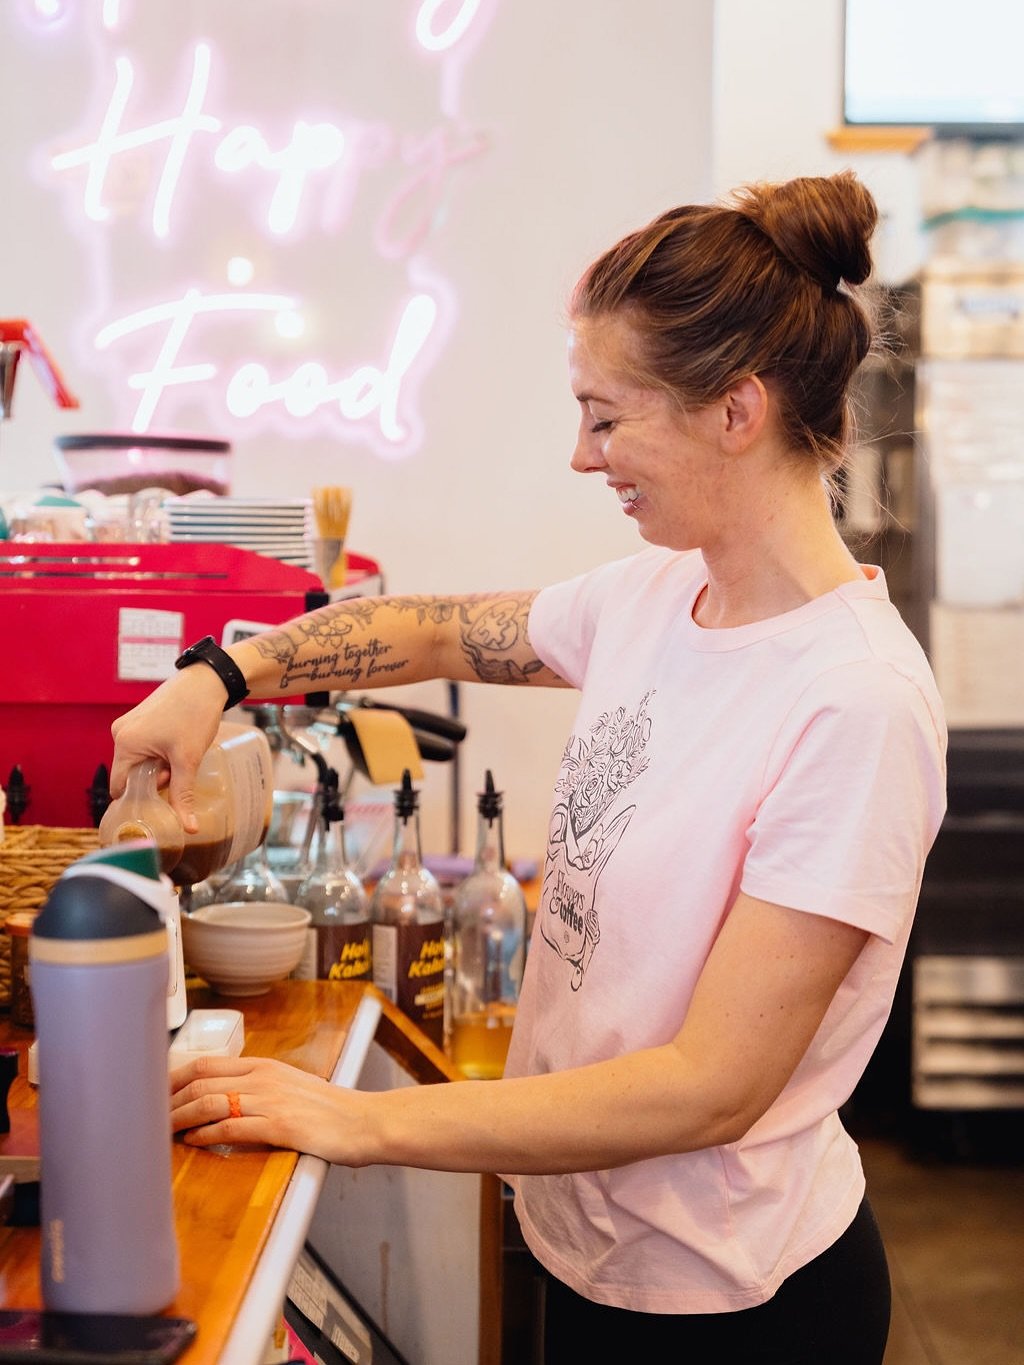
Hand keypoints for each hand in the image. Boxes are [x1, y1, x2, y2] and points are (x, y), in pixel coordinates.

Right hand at [109, 669, 226, 830]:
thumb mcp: (188, 760)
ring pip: (138, 761)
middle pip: (130, 774)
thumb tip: (189, 829)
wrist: (206, 681)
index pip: (119, 786)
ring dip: (157, 765)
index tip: (160, 799)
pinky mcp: (139, 718)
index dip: (139, 797)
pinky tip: (176, 745)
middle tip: (177, 770)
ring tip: (179, 754)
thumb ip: (183, 795)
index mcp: (124, 743)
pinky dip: (157, 752)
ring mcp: (128, 724)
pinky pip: (142, 747)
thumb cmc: (195, 715)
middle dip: (152, 779)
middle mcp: (120, 733)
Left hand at [170, 1054, 370, 1163]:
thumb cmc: (330, 1110)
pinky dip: (206, 1135)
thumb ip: (259, 1088)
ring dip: (180, 1118)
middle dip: (168, 1100)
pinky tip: (194, 1142)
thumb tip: (225, 1100)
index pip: (206, 1063)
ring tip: (161, 1133)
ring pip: (210, 1102)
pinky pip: (232, 1127)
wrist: (364, 1122)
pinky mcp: (279, 1126)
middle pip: (201, 1081)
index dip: (173, 1078)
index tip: (153, 1093)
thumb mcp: (291, 1087)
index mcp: (265, 1066)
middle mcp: (263, 1078)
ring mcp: (271, 1100)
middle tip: (147, 1118)